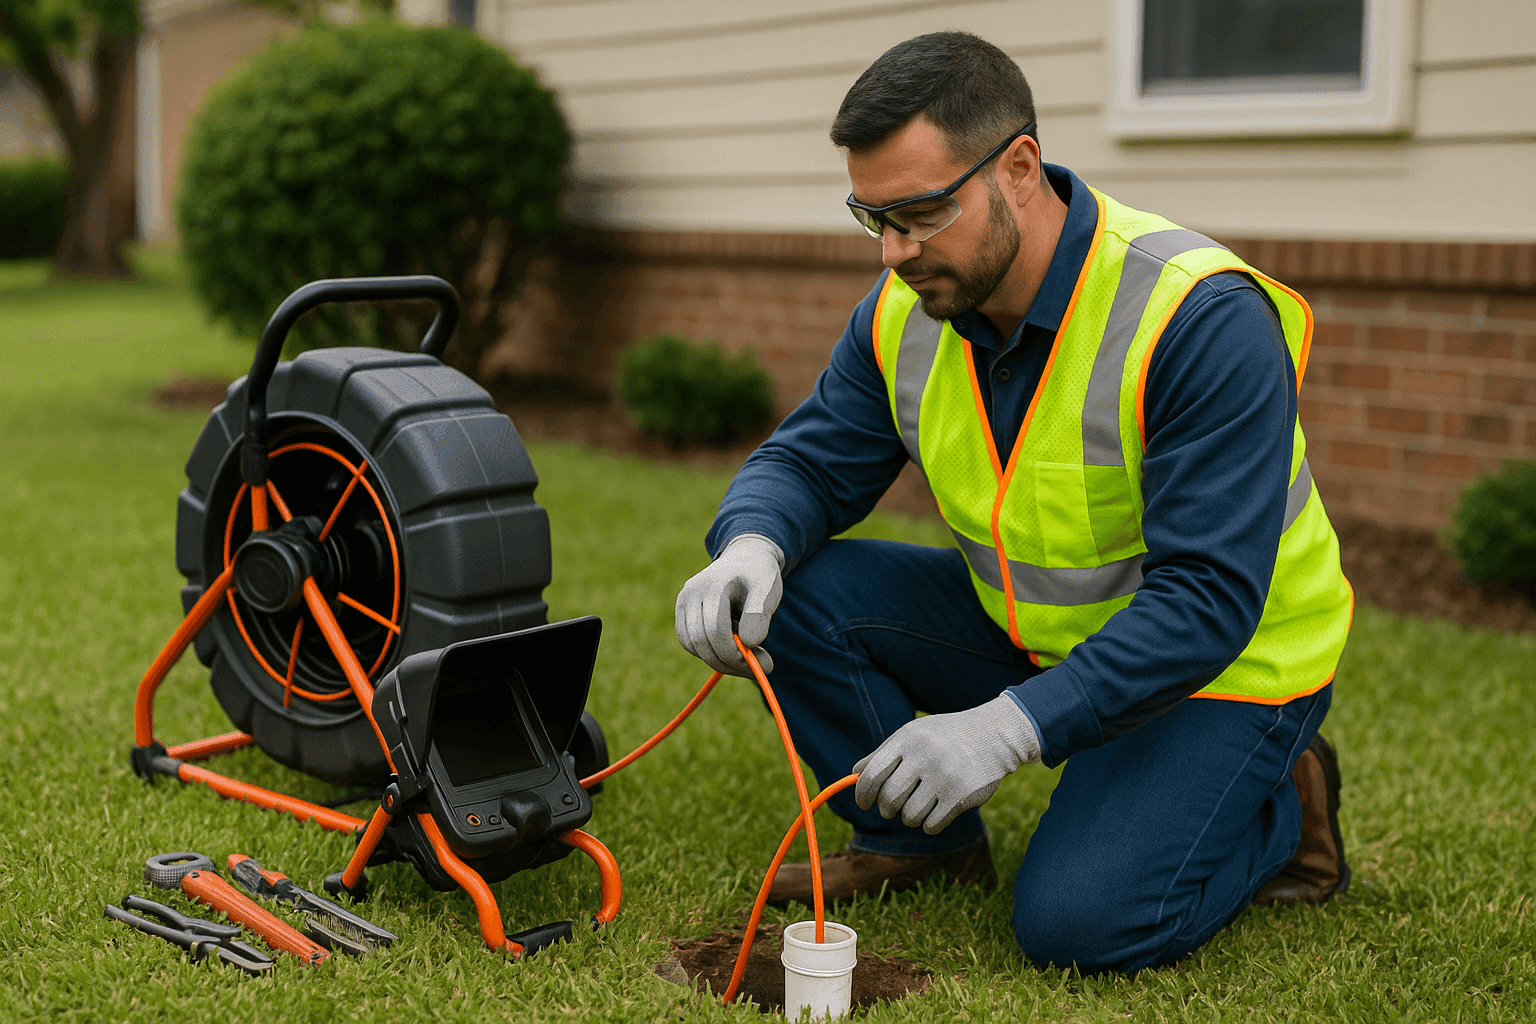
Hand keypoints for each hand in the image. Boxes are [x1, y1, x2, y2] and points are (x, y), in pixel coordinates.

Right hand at [674, 534, 783, 676]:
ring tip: (746, 659)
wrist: (745, 557)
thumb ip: (759, 614)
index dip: (736, 654)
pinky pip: (689, 642)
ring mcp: (683, 601)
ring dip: (719, 661)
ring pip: (692, 646)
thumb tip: (749, 644)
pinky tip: (732, 648)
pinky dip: (709, 652)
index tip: (764, 664)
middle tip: (758, 670)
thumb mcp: (767, 588)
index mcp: (713, 585)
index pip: (715, 630)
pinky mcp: (682, 611)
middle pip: (701, 641)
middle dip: (730, 663)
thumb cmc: (759, 574)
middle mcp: (691, 592)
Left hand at [853, 695, 1040, 833]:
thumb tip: (854, 775)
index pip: (871, 775)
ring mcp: (944, 777)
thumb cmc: (946, 736)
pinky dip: (930, 823)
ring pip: (910, 816)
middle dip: (887, 809)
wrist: (994, 735)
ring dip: (911, 817)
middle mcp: (924, 757)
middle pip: (889, 800)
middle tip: (894, 806)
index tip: (863, 803)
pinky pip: (932, 825)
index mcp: (907, 740)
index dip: (862, 794)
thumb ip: (883, 754)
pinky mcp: (961, 796)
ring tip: (920, 805)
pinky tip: (938, 811)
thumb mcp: (913, 735)